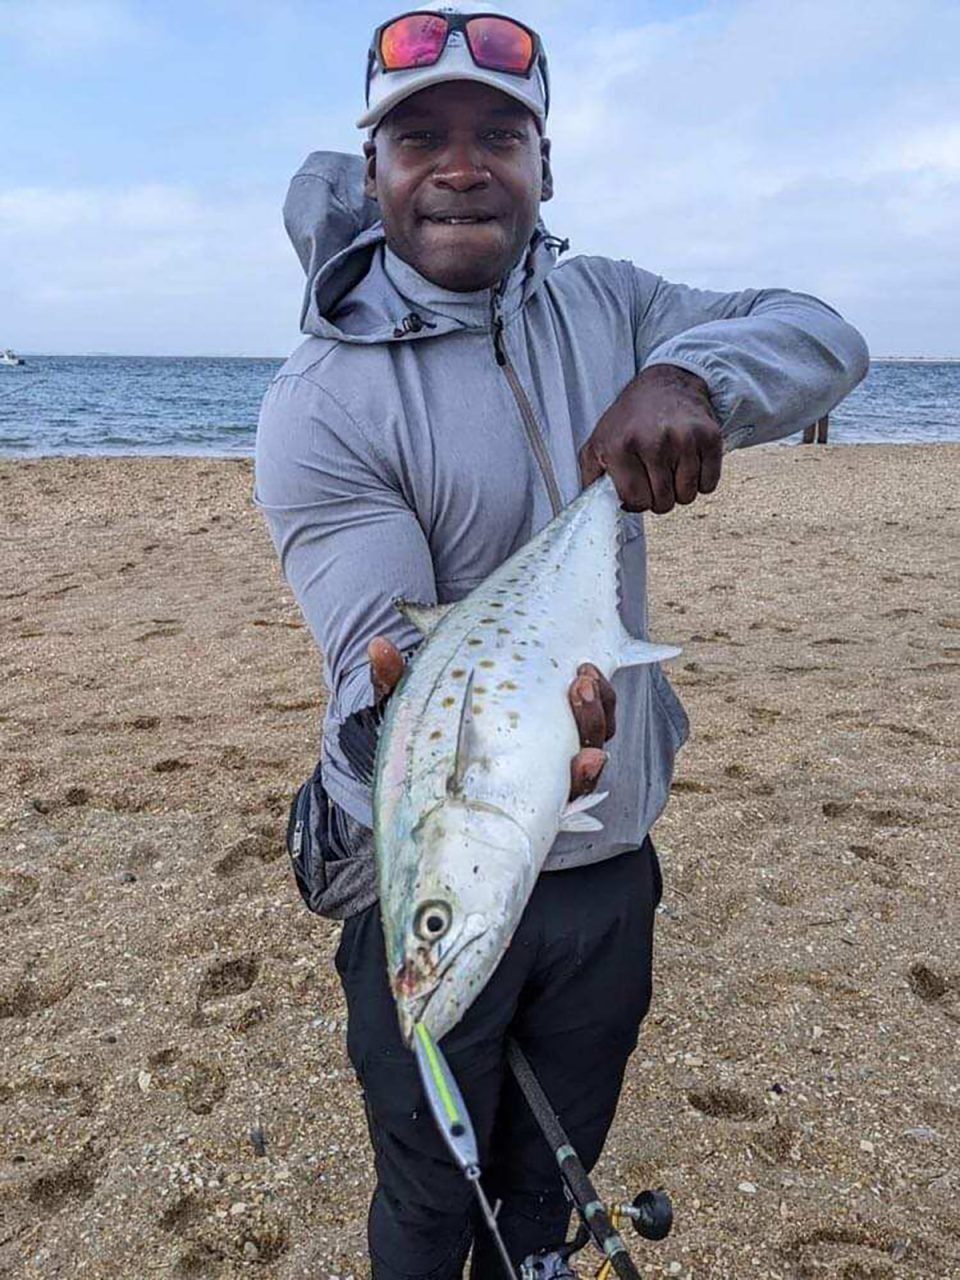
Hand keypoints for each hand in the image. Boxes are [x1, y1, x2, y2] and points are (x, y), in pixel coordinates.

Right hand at [367, 639, 615, 799]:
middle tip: (578, 689)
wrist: (437, 721)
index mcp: (514, 786)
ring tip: (583, 673)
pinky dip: (597, 693)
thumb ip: (395, 683)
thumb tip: (379, 648)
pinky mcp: (565, 714)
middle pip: (588, 758)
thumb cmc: (421, 730)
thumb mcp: (406, 711)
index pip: (561, 793)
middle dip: (590, 724)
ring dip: (597, 703)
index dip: (579, 778)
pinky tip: (587, 669)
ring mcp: (558, 742)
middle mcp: (543, 770)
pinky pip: (596, 709)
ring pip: (596, 731)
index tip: (585, 759)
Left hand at [579, 364, 722, 513]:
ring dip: (680, 488)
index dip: (637, 501)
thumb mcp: (597, 443)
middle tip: (655, 475)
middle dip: (659, 496)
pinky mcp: (709, 437)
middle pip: (663, 503)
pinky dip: (701, 480)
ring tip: (671, 465)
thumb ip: (591, 479)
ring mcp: (684, 439)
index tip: (638, 488)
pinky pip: (709, 485)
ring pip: (687, 496)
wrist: (665, 384)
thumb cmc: (631, 418)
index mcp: (621, 446)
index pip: (636, 501)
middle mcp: (653, 442)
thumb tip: (597, 510)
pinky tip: (688, 461)